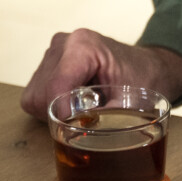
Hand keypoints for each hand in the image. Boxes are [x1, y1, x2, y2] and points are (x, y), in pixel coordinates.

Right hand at [20, 29, 181, 116]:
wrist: (146, 68)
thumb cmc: (142, 80)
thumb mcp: (131, 103)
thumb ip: (106, 119)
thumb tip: (83, 136)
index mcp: (85, 45)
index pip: (57, 84)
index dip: (61, 112)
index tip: (71, 129)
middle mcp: (63, 44)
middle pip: (42, 93)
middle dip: (60, 114)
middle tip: (87, 119)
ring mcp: (52, 52)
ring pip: (35, 96)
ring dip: (55, 111)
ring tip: (83, 108)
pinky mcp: (47, 63)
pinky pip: (35, 96)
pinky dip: (51, 107)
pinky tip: (74, 104)